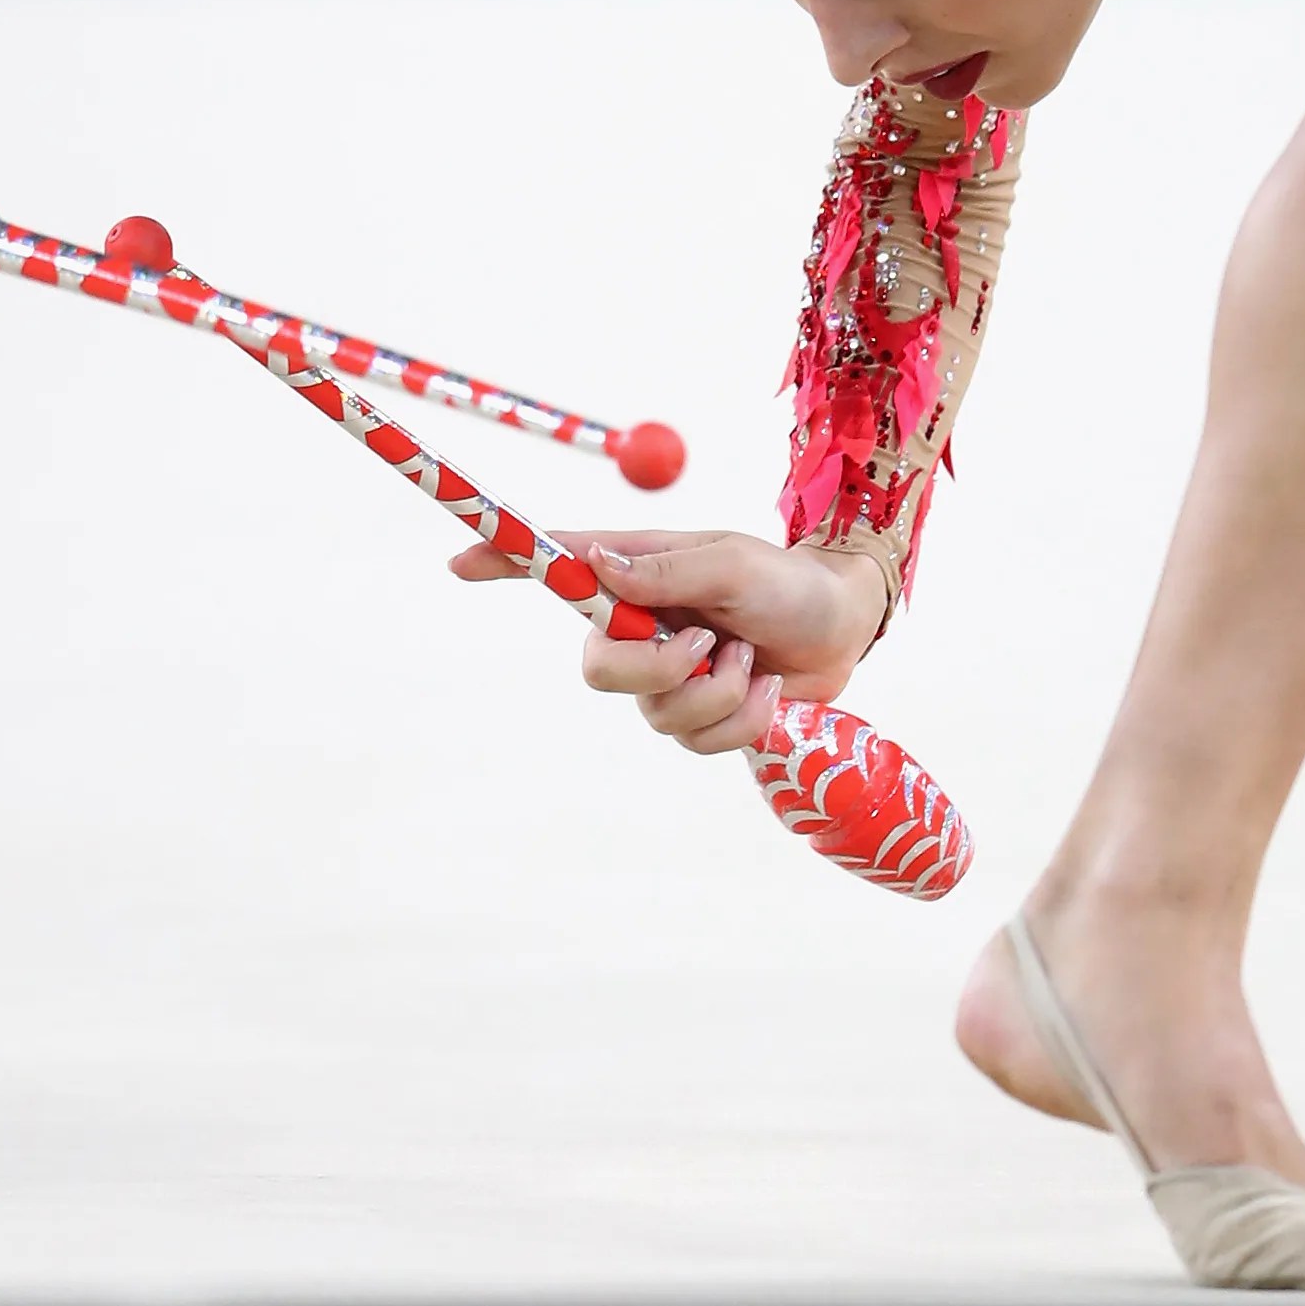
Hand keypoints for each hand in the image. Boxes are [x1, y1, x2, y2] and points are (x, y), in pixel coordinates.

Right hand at [447, 529, 888, 753]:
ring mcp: (667, 673)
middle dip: (655, 669)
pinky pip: (696, 741)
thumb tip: (597, 566)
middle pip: (597, 670)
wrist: (843, 626)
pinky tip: (766, 691)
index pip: (556, 568)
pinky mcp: (699, 713)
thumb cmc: (788, 580)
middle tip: (709, 644)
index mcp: (637, 572)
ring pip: (656, 714)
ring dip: (718, 692)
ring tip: (752, 659)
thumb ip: (668, 571)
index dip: (505, 564)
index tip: (461, 565)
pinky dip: (740, 721)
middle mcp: (640, 624)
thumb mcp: (733, 564)